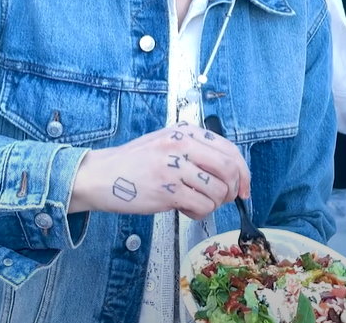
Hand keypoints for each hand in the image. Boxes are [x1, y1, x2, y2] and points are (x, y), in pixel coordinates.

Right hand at [68, 123, 251, 219]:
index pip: (229, 150)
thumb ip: (195, 151)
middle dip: (233, 190)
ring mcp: (174, 167)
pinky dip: (199, 212)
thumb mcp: (166, 144)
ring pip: (218, 191)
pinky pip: (202, 206)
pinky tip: (185, 208)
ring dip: (213, 204)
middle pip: (229, 169)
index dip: (243, 172)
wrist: (101, 176)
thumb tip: (230, 172)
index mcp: (185, 132)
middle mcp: (181, 145)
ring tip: (194, 202)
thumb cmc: (133, 164)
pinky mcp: (167, 191)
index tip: (244, 187)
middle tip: (225, 199)